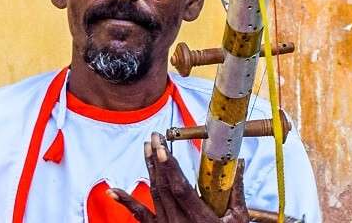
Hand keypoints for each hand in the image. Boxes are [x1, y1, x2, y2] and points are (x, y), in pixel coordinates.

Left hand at [108, 132, 249, 222]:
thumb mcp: (238, 218)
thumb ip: (236, 190)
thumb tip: (239, 162)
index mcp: (199, 218)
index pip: (179, 188)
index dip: (169, 167)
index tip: (162, 148)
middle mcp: (179, 222)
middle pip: (164, 186)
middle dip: (158, 159)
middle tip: (155, 137)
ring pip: (154, 194)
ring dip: (149, 169)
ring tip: (146, 147)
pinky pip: (140, 216)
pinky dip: (125, 202)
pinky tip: (113, 190)